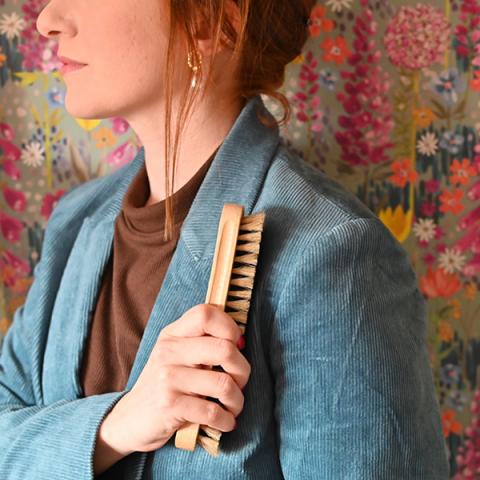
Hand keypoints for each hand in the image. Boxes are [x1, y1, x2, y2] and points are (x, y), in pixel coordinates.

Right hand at [100, 303, 250, 453]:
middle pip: (224, 349)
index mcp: (173, 334)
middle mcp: (169, 351)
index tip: (238, 346)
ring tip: (233, 406)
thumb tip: (240, 341)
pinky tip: (225, 422)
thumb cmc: (165, 384)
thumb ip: (201, 341)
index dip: (230, 327)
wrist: (131, 418)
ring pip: (224, 384)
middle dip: (243, 370)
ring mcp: (167, 378)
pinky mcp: (169, 406)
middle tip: (240, 382)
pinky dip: (226, 420)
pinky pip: (212, 412)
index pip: (206, 314)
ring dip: (237, 400)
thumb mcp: (176, 354)